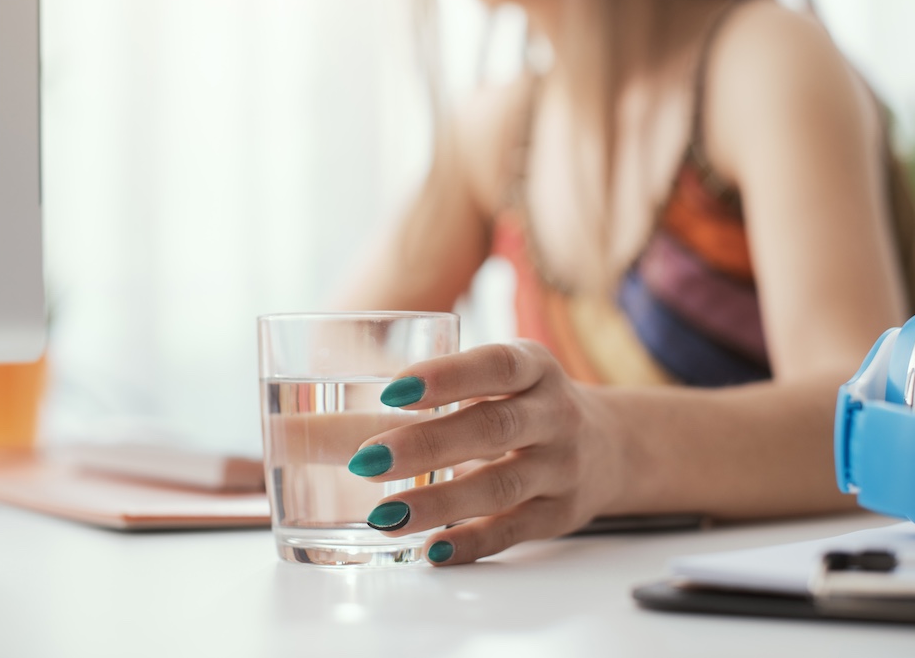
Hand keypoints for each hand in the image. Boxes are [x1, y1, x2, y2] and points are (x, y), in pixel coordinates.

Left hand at [347, 340, 623, 564]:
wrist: (608, 445)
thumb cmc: (519, 403)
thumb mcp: (490, 380)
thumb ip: (418, 394)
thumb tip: (305, 423)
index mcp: (533, 367)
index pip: (495, 366)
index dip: (447, 376)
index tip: (393, 390)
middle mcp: (554, 414)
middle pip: (494, 427)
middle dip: (427, 445)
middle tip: (367, 461)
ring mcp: (561, 467)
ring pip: (500, 486)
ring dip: (440, 503)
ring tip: (385, 515)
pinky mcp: (558, 515)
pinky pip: (512, 532)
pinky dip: (470, 542)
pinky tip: (429, 549)